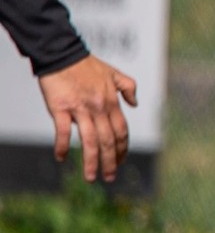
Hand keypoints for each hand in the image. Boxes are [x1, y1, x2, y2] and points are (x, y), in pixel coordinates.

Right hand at [37, 55, 137, 183]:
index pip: (121, 132)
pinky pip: (63, 131)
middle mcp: (99, 109)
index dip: (122, 149)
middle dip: (110, 162)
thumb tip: (135, 104)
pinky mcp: (61, 108)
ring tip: (91, 177)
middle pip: (108, 141)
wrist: (63, 55)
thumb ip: (128, 88)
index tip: (120, 161)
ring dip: (92, 162)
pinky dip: (63, 146)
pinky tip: (61, 158)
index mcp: (112, 103)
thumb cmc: (87, 65)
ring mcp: (80, 109)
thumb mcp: (114, 74)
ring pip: (90, 141)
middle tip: (110, 177)